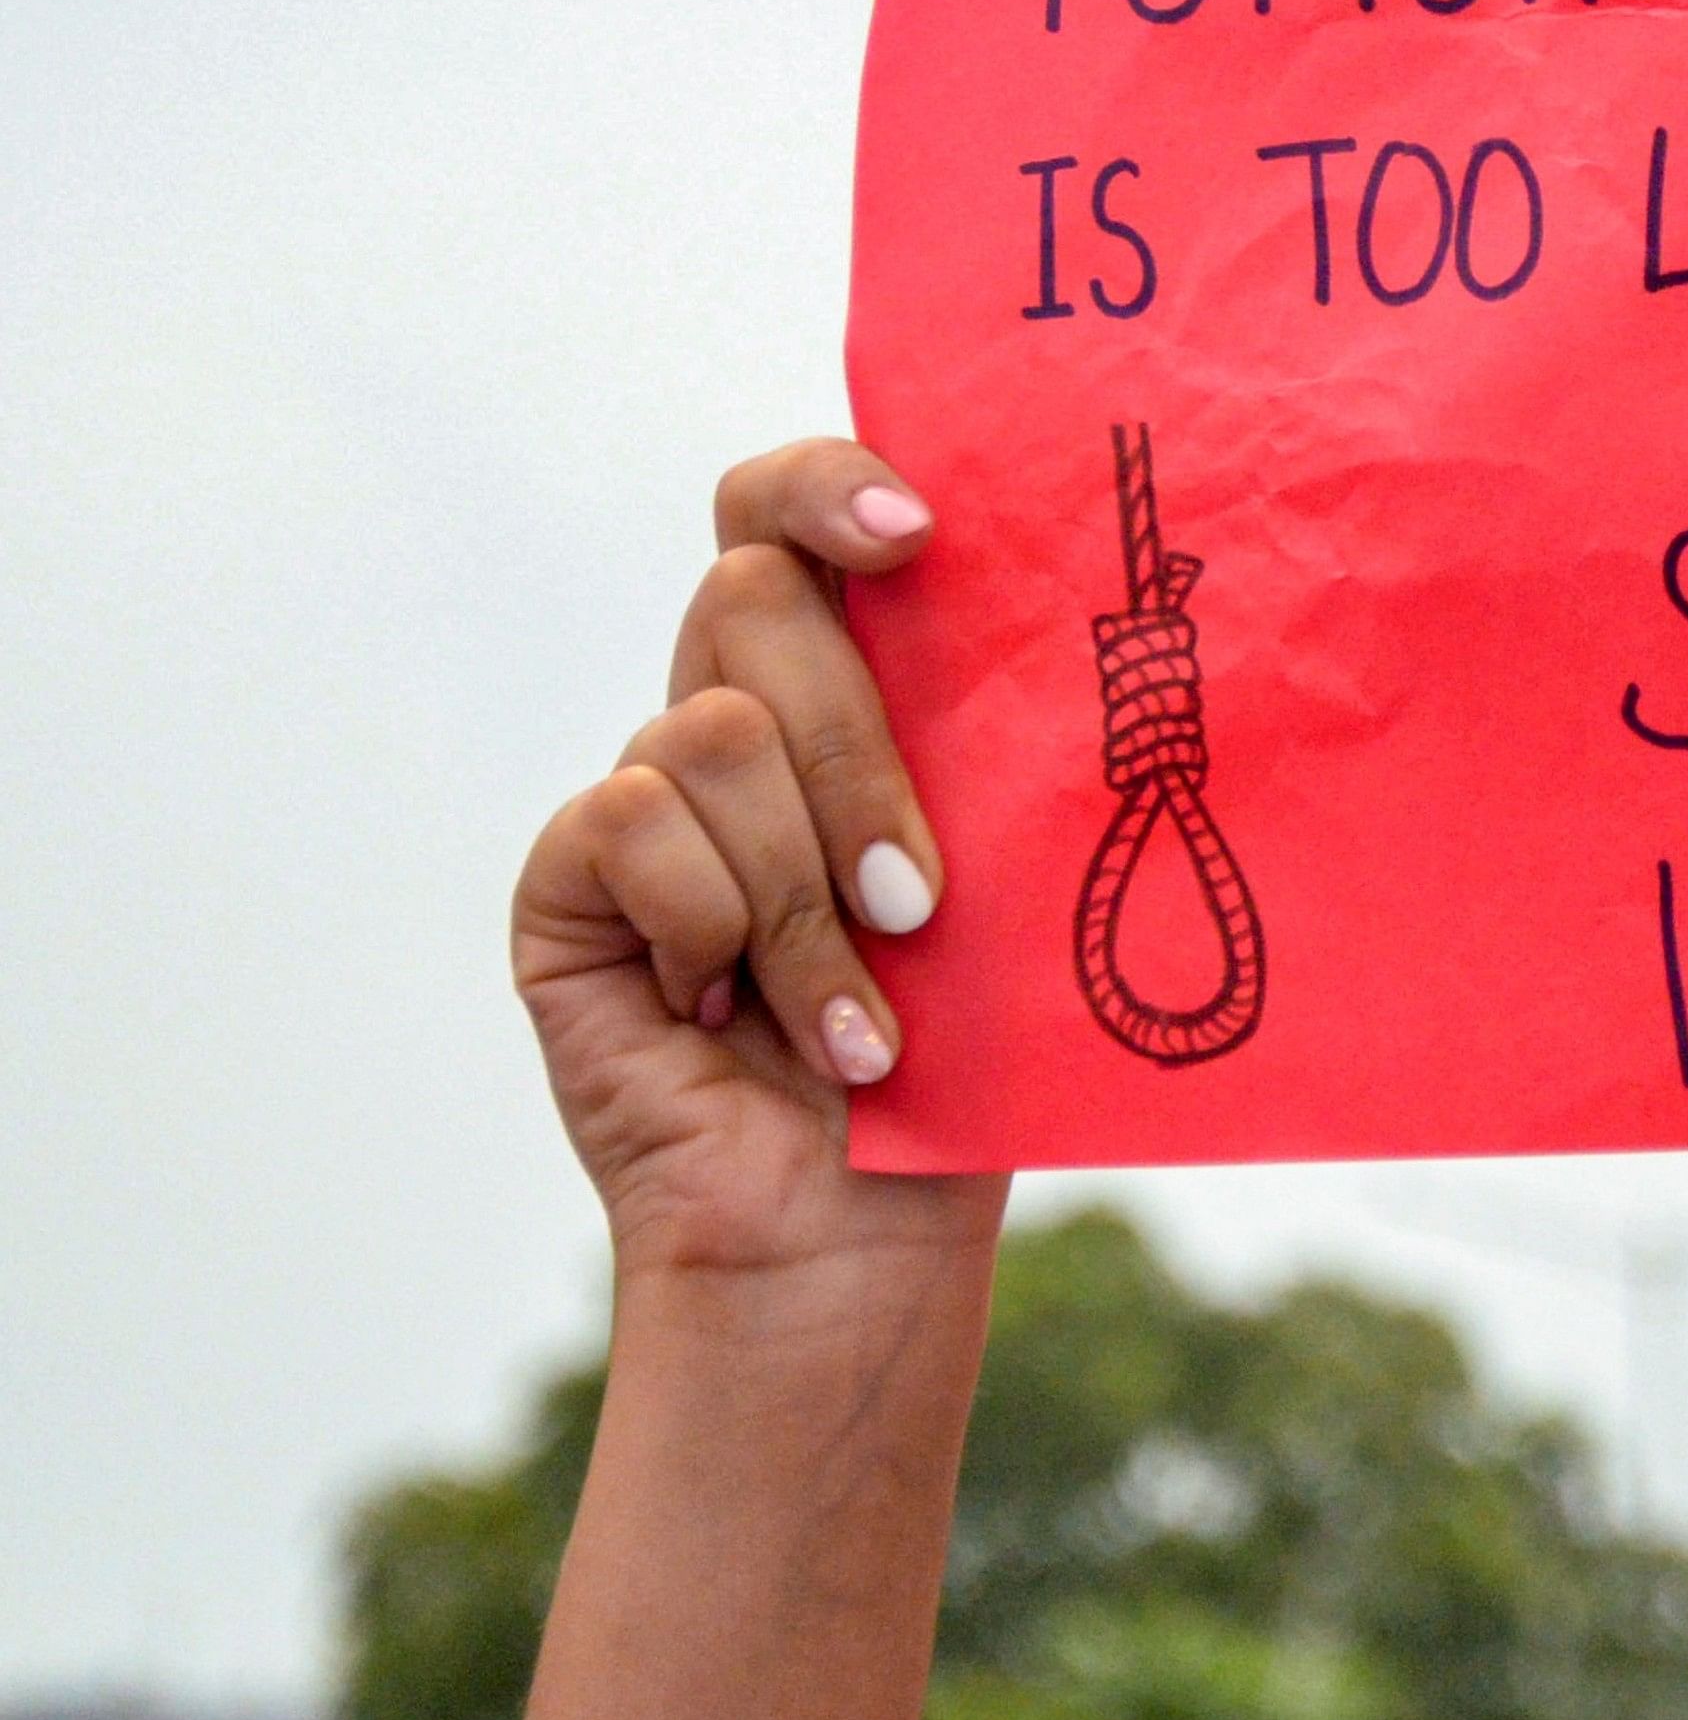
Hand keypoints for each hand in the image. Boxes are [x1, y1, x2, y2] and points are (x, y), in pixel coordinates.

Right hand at [510, 440, 1004, 1282]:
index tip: (921, 534)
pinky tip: (741, 1022)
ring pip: (709, 732)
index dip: (832, 485)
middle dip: (858, 756)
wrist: (854, 1234)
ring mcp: (642, 797)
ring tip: (855, 1016)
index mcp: (847, 694)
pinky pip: (630, 823)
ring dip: (801, 894)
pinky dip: (714, 932)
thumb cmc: (958, 1070)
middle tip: (921, 900)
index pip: (789, 512)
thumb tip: (1089, 637)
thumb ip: (998, 757)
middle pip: (752, 597)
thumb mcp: (1008, 889)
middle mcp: (733, 722)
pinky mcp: (566, 880)